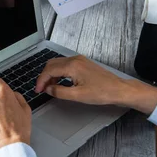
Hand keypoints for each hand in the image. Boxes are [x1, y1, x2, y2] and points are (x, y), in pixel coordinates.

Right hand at [35, 55, 156, 114]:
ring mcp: (80, 60)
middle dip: (44, 77)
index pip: (49, 71)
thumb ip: (60, 92)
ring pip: (58, 64)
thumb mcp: (78, 96)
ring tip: (50, 88)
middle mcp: (75, 60)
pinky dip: (59, 73)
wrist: (119, 90)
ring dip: (51, 75)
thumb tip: (48, 90)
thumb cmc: (102, 92)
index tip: (38, 90)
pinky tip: (60, 83)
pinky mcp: (83, 63)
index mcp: (72, 66)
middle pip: (51, 64)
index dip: (41, 81)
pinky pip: (65, 65)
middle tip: (42, 89)